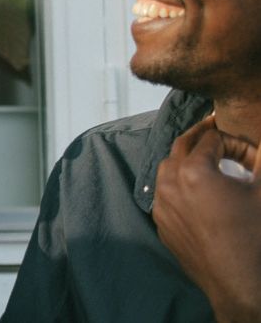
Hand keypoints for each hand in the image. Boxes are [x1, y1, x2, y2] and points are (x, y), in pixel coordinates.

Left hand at [153, 115, 260, 320]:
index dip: (235, 142)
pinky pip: (164, 193)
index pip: (212, 139)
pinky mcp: (161, 223)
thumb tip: (259, 145)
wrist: (239, 282)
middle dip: (200, 137)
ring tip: (204, 157)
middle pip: (181, 146)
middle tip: (214, 130)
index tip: (251, 155)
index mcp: (193, 171)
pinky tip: (193, 188)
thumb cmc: (253, 235)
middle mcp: (169, 184)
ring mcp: (161, 204)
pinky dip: (177, 183)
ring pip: (166, 168)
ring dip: (184, 158)